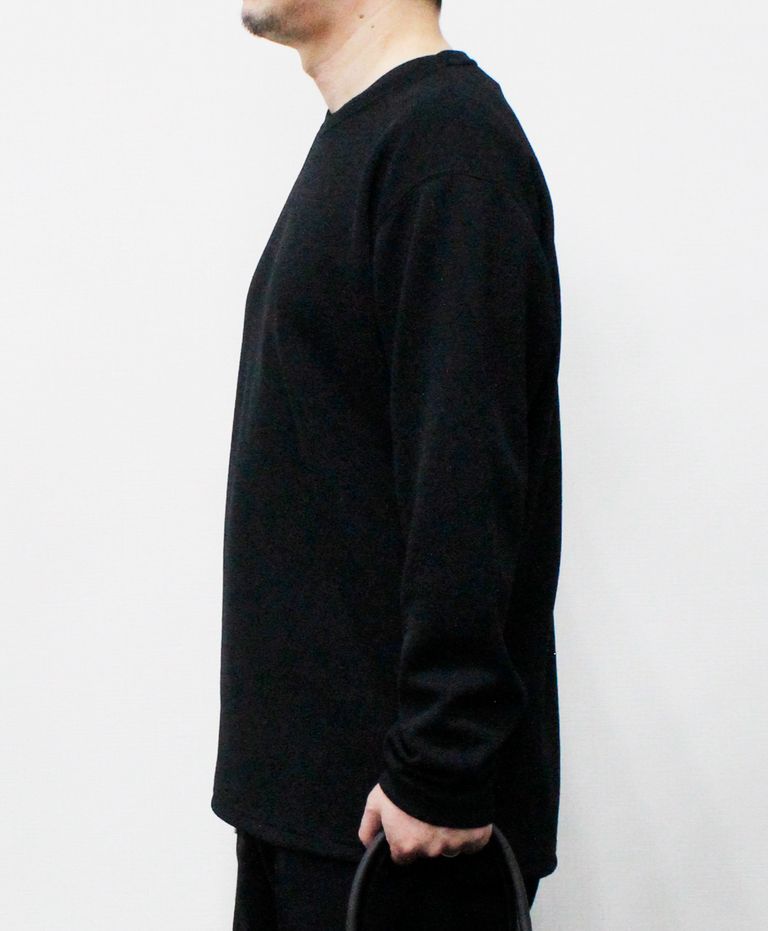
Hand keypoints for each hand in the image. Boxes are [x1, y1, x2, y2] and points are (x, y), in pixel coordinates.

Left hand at [357, 783, 492, 865]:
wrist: (438, 765)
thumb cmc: (403, 783)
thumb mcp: (376, 801)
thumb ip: (368, 827)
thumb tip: (369, 845)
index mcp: (406, 846)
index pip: (402, 855)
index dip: (403, 840)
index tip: (407, 825)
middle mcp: (430, 851)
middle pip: (426, 851)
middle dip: (425, 836)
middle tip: (425, 812)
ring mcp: (454, 845)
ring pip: (449, 847)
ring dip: (447, 834)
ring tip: (444, 809)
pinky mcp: (475, 838)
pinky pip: (471, 843)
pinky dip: (468, 832)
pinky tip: (461, 815)